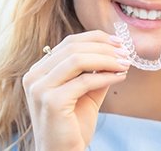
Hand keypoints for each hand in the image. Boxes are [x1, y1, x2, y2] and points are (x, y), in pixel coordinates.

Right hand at [23, 30, 130, 150]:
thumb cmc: (74, 122)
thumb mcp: (87, 90)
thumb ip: (97, 70)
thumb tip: (117, 51)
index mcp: (41, 69)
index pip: (70, 42)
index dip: (96, 38)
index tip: (118, 42)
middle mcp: (35, 75)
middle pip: (74, 47)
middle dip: (105, 47)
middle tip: (126, 53)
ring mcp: (40, 88)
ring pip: (78, 59)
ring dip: (107, 59)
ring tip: (125, 63)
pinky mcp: (51, 101)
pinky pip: (85, 81)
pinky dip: (106, 76)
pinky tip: (120, 77)